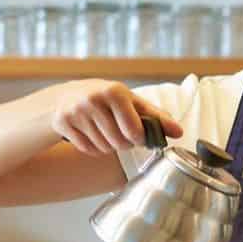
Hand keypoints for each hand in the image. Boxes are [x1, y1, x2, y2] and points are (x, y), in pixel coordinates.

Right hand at [50, 80, 182, 156]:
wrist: (66, 96)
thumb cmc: (107, 100)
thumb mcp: (132, 102)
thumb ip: (157, 117)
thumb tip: (179, 132)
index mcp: (115, 92)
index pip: (134, 131)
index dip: (139, 139)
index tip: (137, 136)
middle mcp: (95, 99)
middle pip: (119, 143)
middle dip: (123, 144)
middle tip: (121, 135)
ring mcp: (77, 111)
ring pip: (103, 148)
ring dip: (108, 147)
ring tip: (106, 133)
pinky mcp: (64, 122)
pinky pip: (87, 149)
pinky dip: (93, 148)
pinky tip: (92, 135)